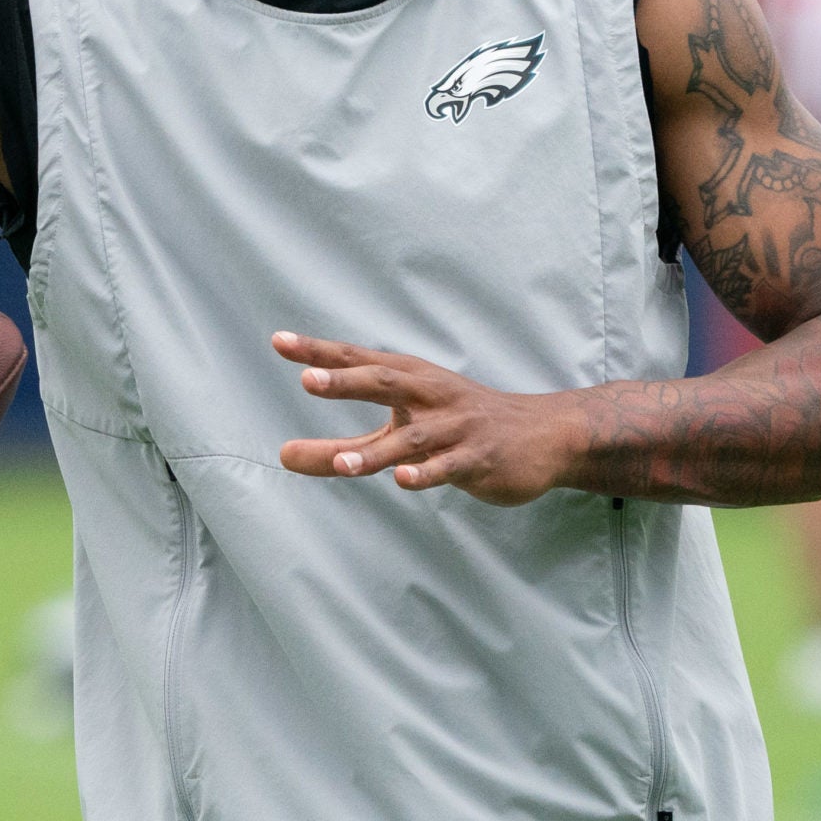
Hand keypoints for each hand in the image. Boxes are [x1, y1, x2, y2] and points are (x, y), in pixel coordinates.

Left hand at [273, 332, 576, 506]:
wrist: (541, 436)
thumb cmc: (456, 427)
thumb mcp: (397, 434)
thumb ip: (338, 449)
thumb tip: (282, 458)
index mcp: (409, 379)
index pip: (356, 360)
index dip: (317, 351)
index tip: (278, 341)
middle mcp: (429, 395)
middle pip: (384, 382)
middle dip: (346, 381)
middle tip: (306, 380)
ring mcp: (455, 428)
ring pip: (411, 439)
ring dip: (375, 452)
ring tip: (342, 463)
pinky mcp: (477, 458)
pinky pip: (448, 466)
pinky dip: (426, 473)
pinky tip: (403, 479)